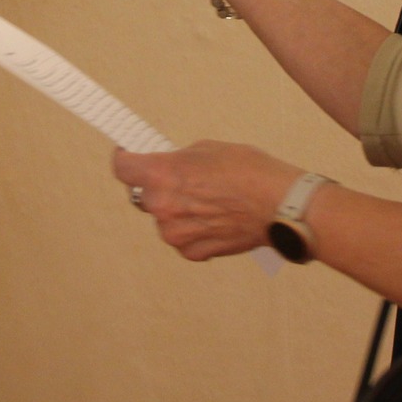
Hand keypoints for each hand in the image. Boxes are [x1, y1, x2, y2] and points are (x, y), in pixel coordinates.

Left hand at [115, 142, 301, 260]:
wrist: (279, 204)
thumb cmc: (250, 171)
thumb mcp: (206, 149)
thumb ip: (178, 160)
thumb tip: (169, 167)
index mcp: (162, 175)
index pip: (123, 168)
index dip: (125, 159)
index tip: (130, 156)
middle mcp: (163, 207)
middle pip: (143, 194)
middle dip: (157, 185)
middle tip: (180, 178)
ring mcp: (177, 233)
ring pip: (163, 218)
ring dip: (175, 209)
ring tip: (206, 200)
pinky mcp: (193, 252)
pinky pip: (182, 238)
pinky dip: (192, 230)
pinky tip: (213, 218)